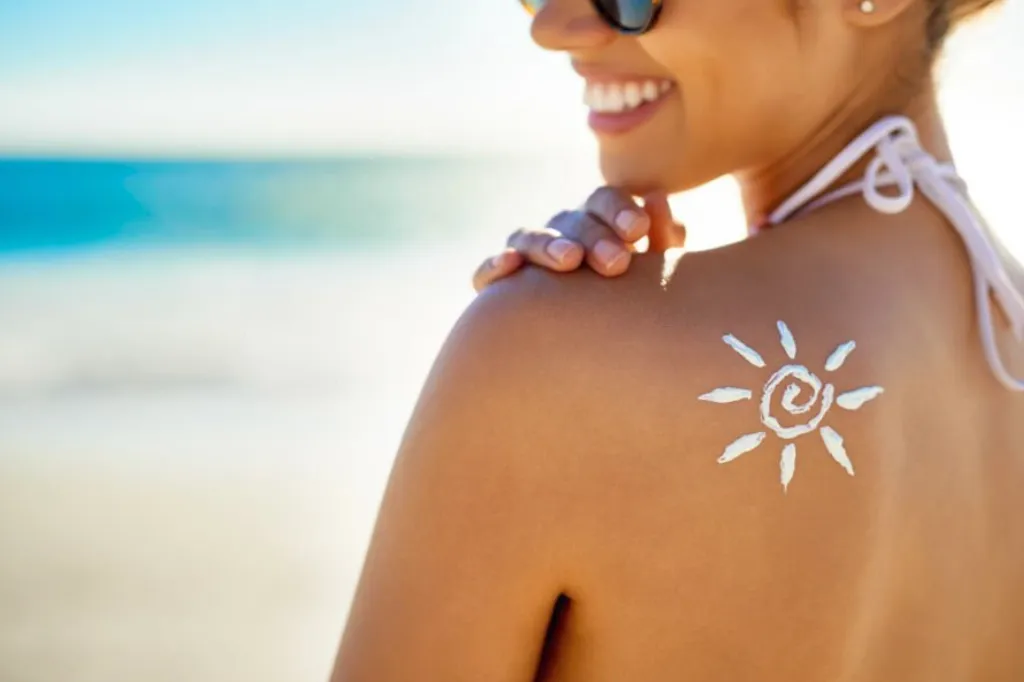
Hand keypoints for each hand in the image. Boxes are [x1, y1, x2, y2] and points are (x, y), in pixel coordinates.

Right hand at [472, 188, 685, 291]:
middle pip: (571, 220)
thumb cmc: (635, 309)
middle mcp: (560, 233)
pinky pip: (489, 270)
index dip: (619, 210)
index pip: (604, 201)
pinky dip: (496, 264)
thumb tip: (657, 198)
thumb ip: (663, 241)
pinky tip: (510, 266)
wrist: (597, 358)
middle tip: (616, 263)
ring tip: (569, 261)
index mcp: (599, 223)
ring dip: (547, 244)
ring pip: (528, 236)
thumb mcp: (654, 278)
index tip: (639, 230)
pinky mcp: (497, 286)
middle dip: (593, 237)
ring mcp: (526, 256)